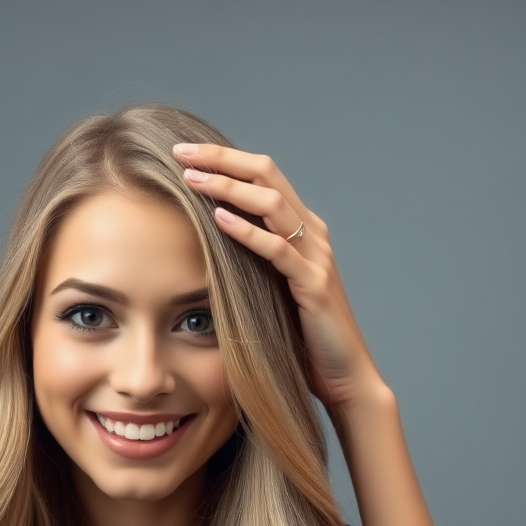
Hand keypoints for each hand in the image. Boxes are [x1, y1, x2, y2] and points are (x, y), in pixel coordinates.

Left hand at [173, 141, 388, 410]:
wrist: (344, 375)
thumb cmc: (304, 338)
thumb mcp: (272, 290)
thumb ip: (252, 264)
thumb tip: (207, 247)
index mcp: (301, 231)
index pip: (263, 177)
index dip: (225, 159)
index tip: (184, 152)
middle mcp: (312, 235)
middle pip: (266, 176)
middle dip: (221, 159)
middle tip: (181, 150)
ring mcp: (315, 257)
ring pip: (272, 205)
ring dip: (228, 187)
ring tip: (192, 177)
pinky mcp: (313, 286)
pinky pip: (278, 250)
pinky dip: (247, 232)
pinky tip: (218, 219)